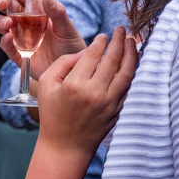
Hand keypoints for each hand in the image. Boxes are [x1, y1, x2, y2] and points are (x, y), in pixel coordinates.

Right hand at [0, 0, 85, 79]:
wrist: (73, 70)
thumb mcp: (67, 28)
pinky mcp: (18, 54)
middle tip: (2, 2)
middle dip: (0, 1)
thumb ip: (58, 12)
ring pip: (1, 24)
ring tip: (8, 22)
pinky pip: (6, 46)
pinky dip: (4, 41)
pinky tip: (8, 37)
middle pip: (7, 7)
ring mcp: (20, 38)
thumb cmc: (72, 45)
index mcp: (37, 10)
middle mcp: (25, 21)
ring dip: (0, 21)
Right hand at [36, 26, 136, 156]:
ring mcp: (109, 103)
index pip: (93, 55)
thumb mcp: (46, 85)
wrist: (65, 147)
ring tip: (132, 41)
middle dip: (119, 41)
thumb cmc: (52, 114)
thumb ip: (63, 63)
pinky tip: (133, 62)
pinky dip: (133, 72)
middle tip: (121, 30)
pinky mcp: (117, 111)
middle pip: (113, 60)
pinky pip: (129, 87)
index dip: (100, 41)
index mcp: (75, 85)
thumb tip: (85, 52)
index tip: (103, 35)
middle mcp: (95, 93)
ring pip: (127, 73)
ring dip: (132, 54)